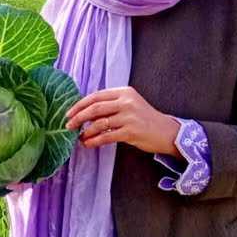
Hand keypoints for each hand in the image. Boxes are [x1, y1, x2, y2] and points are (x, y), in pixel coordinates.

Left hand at [65, 87, 180, 155]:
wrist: (167, 132)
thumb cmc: (144, 119)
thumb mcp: (129, 105)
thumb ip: (110, 105)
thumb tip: (83, 111)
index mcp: (124, 92)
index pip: (96, 96)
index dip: (80, 105)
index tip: (69, 113)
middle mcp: (127, 102)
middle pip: (95, 108)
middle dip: (78, 117)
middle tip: (68, 125)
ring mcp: (130, 116)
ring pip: (99, 123)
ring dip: (85, 131)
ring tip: (79, 137)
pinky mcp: (131, 131)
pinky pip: (106, 136)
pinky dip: (94, 140)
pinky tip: (87, 144)